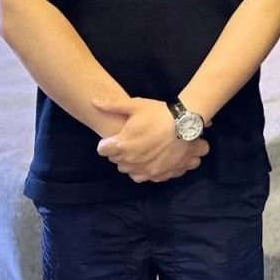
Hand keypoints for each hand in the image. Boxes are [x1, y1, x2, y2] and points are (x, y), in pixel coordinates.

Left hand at [93, 96, 208, 182]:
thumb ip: (113, 105)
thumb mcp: (136, 105)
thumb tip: (94, 101)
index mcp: (123, 145)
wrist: (185, 124)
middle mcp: (132, 161)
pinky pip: (145, 178)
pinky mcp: (159, 175)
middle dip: (119, 153)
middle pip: (116, 162)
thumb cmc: (159, 114)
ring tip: (140, 151)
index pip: (103, 150)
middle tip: (128, 141)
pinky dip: (145, 171)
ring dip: (131, 164)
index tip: (114, 137)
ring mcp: (146, 170)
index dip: (107, 143)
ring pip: (130, 172)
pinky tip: (150, 160)